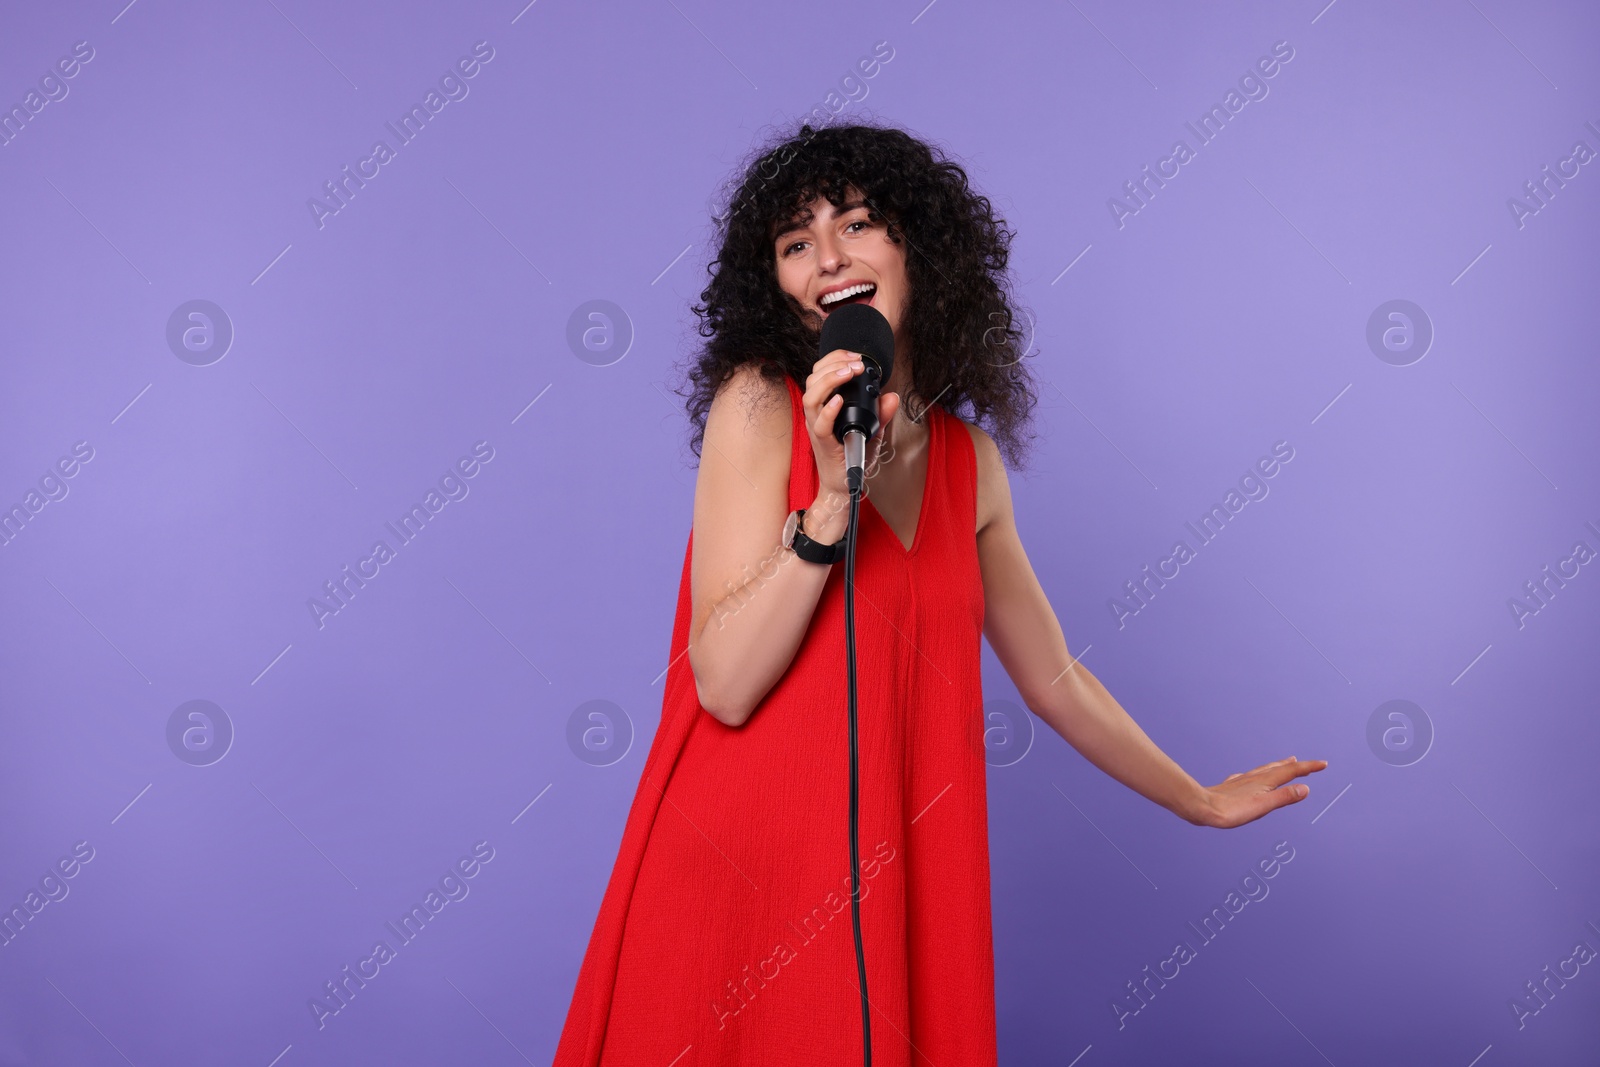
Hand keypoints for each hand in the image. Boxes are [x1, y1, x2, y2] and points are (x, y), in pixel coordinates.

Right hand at [804, 349, 900, 500]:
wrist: (844, 484)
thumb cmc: (852, 457)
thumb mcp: (872, 430)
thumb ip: (881, 413)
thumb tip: (891, 396)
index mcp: (825, 406)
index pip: (819, 373)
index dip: (833, 359)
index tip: (854, 356)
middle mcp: (818, 414)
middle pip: (813, 380)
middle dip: (833, 364)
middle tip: (855, 363)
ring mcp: (817, 428)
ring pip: (811, 397)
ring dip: (829, 380)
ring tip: (848, 372)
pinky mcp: (823, 443)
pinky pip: (820, 424)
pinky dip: (829, 410)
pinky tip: (839, 401)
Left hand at [1193, 756, 1327, 828]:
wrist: (1201, 806)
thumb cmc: (1231, 810)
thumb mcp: (1263, 806)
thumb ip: (1284, 797)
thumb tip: (1306, 788)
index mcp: (1265, 781)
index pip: (1291, 772)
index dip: (1309, 768)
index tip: (1324, 764)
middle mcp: (1254, 777)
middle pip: (1278, 768)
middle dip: (1294, 766)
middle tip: (1305, 762)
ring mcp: (1241, 781)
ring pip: (1263, 770)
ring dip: (1276, 767)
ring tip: (1283, 763)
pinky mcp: (1231, 787)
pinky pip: (1248, 777)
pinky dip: (1257, 775)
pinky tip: (1248, 777)